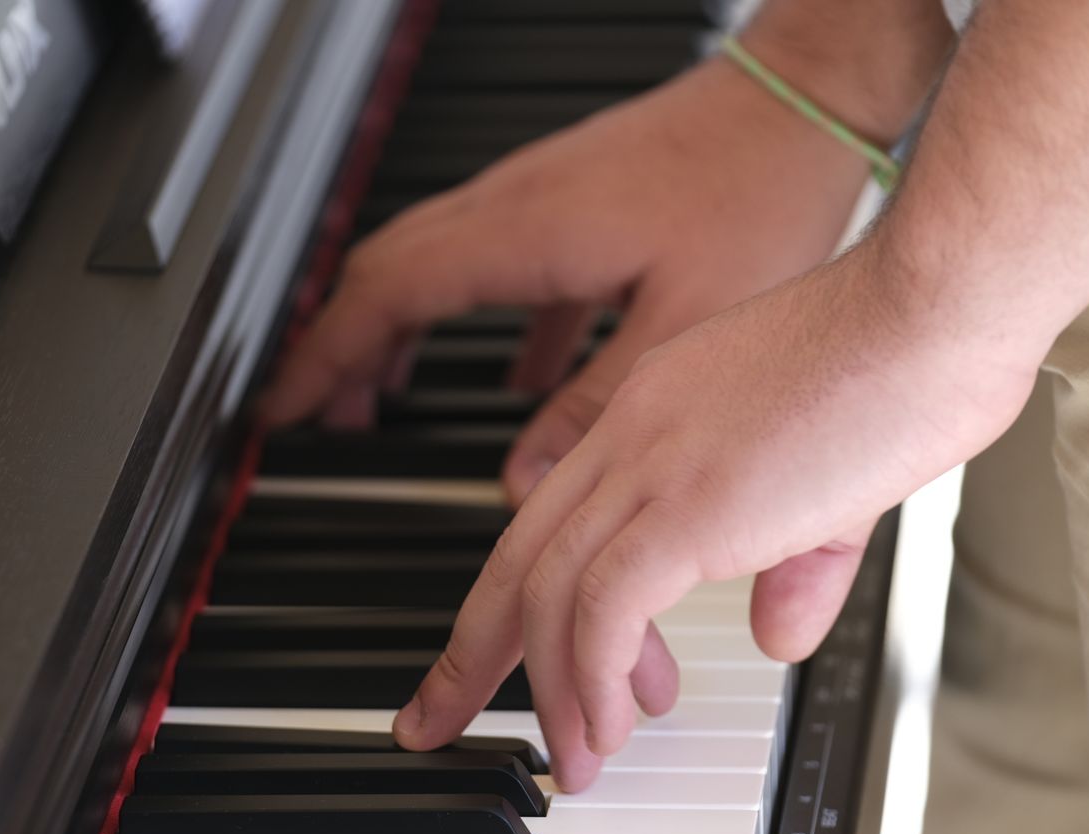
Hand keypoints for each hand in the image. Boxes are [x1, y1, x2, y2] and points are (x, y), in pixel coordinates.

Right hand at [261, 54, 875, 501]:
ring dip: (395, 333)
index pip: (382, 297)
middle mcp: (512, 207)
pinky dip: (474, 321)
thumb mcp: (679, 323)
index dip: (322, 359)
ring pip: (430, 264)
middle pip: (385, 276)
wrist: (808, 93)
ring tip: (381, 403)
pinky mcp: (574, 201)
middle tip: (313, 419)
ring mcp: (537, 198)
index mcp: (521, 234)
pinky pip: (493, 262)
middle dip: (338, 350)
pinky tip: (513, 375)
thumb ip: (591, 410)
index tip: (280, 411)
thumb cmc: (760, 186)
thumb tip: (522, 485)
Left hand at [390, 251, 1040, 789]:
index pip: (555, 518)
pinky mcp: (687, 504)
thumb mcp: (836, 490)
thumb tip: (775, 634)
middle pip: (519, 555)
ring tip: (573, 761)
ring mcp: (651, 466)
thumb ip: (795, 564)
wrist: (934, 309)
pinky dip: (593, 678)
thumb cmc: (906, 368)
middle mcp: (631, 434)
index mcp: (653, 413)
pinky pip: (604, 607)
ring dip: (550, 691)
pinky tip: (607, 727)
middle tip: (442, 718)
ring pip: (550, 592)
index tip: (516, 655)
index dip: (521, 595)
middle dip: (473, 651)